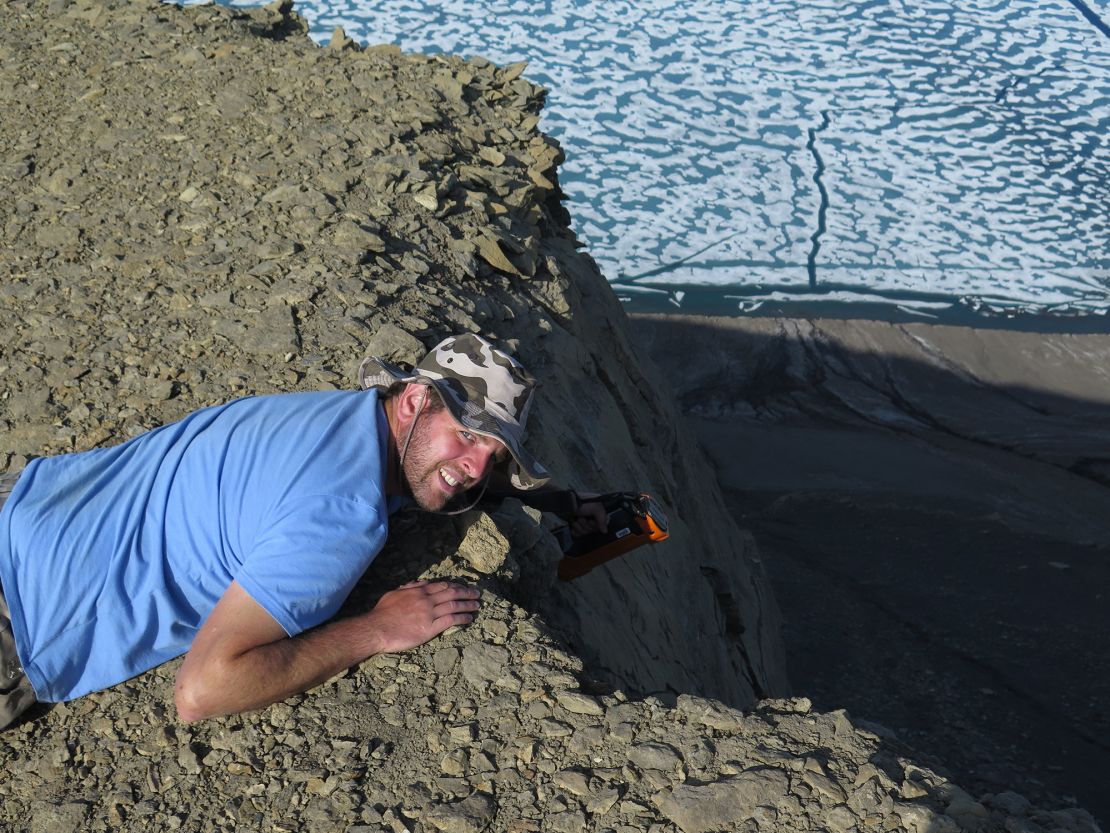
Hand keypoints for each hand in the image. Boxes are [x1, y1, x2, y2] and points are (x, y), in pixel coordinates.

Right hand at [362, 580, 479, 654]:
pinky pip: (450, 620)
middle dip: (466, 592)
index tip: (462, 587)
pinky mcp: (430, 628)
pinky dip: (462, 618)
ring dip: (468, 604)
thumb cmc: (382, 612)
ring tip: (477, 605)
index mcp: (419, 591)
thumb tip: (421, 583)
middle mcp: (427, 600)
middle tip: (476, 593)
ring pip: (454, 605)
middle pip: (452, 593)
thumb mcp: (395, 593)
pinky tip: (469, 618)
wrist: (377, 628)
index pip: (442, 585)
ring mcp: (429, 614)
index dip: (455, 586)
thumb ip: (410, 587)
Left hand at [570, 492, 607, 536]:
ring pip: (585, 532)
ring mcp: (583, 521)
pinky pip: (578, 534)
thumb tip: (604, 530)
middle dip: (586, 525)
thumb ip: (602, 519)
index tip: (591, 521)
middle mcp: (591, 516)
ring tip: (576, 519)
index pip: (603, 524)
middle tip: (582, 518)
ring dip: (579, 527)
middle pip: (593, 529)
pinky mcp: (576, 525)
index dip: (596, 524)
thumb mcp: (595, 507)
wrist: (564, 504)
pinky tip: (573, 524)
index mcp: (598, 511)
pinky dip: (575, 530)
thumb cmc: (579, 502)